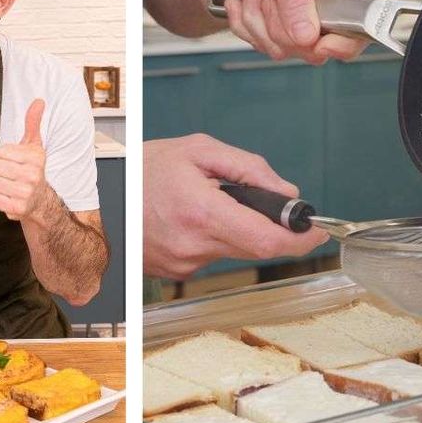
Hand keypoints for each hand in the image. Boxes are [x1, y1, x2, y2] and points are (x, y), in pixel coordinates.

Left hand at [0, 99, 50, 220]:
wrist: (41, 201)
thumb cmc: (33, 170)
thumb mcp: (34, 146)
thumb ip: (33, 123)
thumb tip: (39, 101)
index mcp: (35, 158)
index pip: (1, 151)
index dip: (5, 156)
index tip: (15, 162)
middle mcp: (32, 175)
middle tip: (10, 175)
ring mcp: (25, 193)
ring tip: (9, 185)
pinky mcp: (17, 208)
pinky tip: (8, 197)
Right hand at [144, 133, 328, 279]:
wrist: (103, 194)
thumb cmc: (146, 168)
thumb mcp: (200, 150)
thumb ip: (250, 169)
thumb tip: (287, 193)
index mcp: (202, 213)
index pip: (266, 241)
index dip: (300, 241)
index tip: (318, 233)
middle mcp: (194, 246)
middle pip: (257, 248)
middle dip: (269, 227)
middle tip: (261, 204)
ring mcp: (184, 264)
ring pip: (235, 250)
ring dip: (236, 229)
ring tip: (207, 203)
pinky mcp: (177, 272)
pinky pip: (213, 256)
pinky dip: (214, 237)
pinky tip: (193, 219)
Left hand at [223, 0, 371, 64]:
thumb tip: (307, 37)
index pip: (361, 28)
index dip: (343, 43)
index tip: (320, 43)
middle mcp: (328, 10)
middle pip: (316, 49)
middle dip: (281, 27)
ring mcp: (305, 27)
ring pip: (286, 50)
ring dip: (258, 22)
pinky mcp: (282, 36)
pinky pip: (264, 48)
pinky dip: (246, 26)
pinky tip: (247, 2)